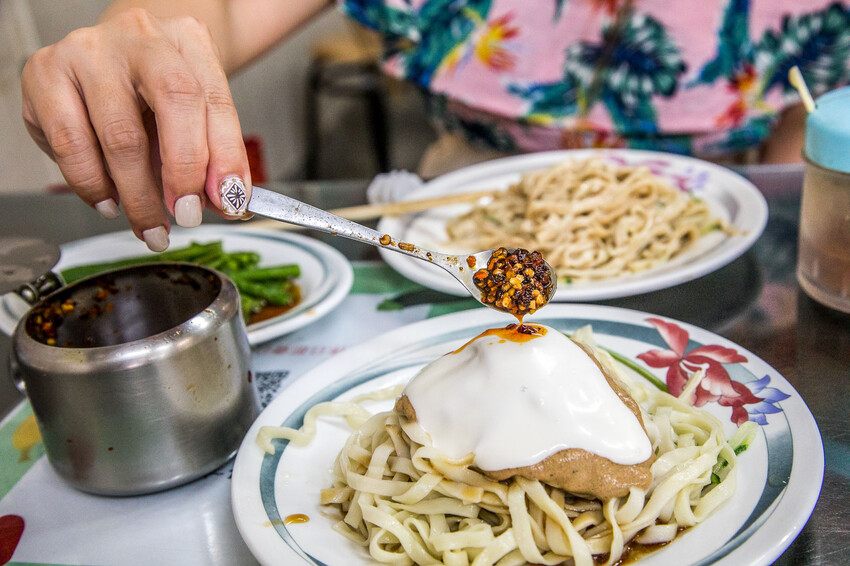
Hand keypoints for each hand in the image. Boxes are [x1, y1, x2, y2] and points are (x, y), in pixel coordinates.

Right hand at [21, 8, 250, 250]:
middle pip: (172, 102)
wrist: (116, 54)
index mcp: (186, 40)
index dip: (223, 155)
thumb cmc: (159, 86)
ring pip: (117, 135)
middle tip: (185, 216)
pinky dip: (92, 185)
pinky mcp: (44, 75)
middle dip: (182, 174)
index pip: (212, 98)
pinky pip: (69, 144)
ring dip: (137, 194)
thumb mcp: (198, 111)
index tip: (228, 200)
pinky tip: (109, 200)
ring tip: (148, 222)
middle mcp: (138, 37)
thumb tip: (225, 201)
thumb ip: (215, 153)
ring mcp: (86, 52)